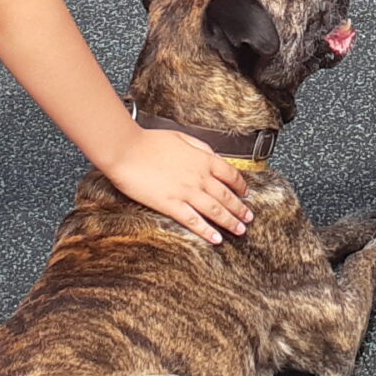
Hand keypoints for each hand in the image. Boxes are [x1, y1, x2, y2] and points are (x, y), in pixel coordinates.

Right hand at [104, 127, 251, 243]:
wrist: (127, 150)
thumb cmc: (149, 142)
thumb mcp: (182, 137)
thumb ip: (201, 148)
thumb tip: (213, 156)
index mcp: (203, 159)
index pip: (231, 175)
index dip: (241, 186)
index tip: (246, 193)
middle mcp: (199, 177)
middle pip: (227, 196)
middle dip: (240, 209)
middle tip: (248, 218)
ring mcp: (186, 192)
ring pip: (215, 210)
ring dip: (230, 221)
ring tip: (239, 230)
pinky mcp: (171, 205)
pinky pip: (194, 221)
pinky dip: (206, 231)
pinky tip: (215, 238)